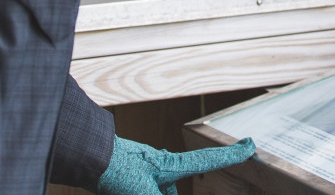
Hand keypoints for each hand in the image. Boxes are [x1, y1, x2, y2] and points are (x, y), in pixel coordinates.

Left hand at [97, 135, 254, 194]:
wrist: (84, 157)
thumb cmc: (116, 171)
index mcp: (171, 165)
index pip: (207, 160)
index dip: (230, 156)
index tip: (250, 144)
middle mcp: (160, 166)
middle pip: (174, 188)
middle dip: (169, 191)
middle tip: (161, 188)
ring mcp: (143, 171)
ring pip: (158, 191)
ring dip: (154, 192)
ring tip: (137, 189)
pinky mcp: (127, 178)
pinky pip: (141, 190)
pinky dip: (139, 192)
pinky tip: (129, 192)